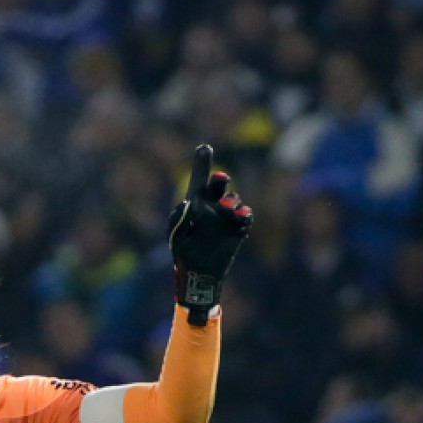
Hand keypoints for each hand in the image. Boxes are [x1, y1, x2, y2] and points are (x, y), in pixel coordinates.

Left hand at [168, 145, 252, 323]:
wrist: (200, 274)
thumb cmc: (185, 254)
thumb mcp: (176, 238)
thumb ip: (178, 220)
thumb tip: (187, 203)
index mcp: (196, 204)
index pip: (199, 180)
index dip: (202, 164)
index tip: (204, 147)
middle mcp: (213, 206)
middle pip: (219, 185)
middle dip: (220, 180)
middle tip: (220, 179)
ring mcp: (227, 216)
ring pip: (234, 200)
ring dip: (231, 202)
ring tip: (226, 210)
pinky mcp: (239, 228)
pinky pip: (246, 215)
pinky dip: (244, 214)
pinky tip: (240, 218)